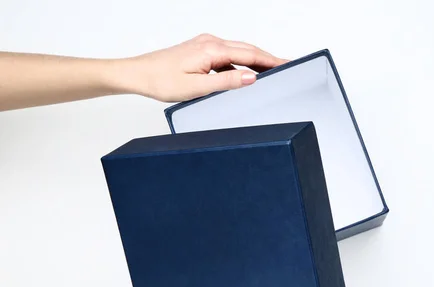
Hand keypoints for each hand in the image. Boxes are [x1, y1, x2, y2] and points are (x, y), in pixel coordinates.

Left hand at [122, 33, 287, 101]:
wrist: (137, 74)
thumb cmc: (160, 81)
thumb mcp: (196, 87)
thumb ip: (226, 82)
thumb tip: (250, 78)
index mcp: (212, 50)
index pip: (250, 55)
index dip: (271, 60)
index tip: (287, 64)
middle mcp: (210, 42)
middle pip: (247, 49)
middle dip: (268, 58)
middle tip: (286, 66)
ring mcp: (205, 45)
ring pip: (238, 51)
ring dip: (255, 60)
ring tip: (270, 71)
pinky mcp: (200, 50)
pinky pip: (227, 55)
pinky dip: (239, 63)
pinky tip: (243, 74)